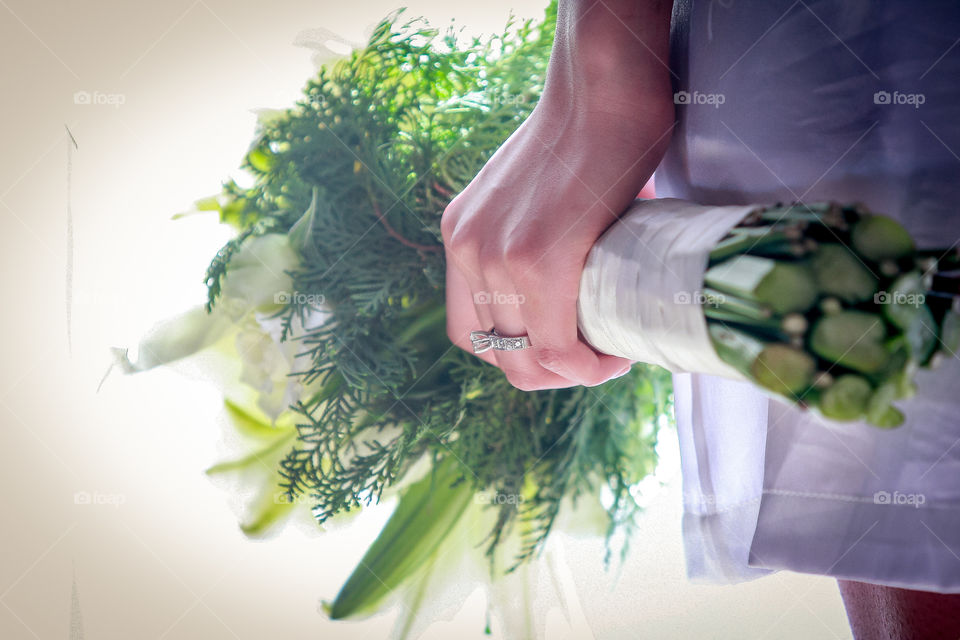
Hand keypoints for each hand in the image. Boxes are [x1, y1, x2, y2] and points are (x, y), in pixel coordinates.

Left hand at [441, 0, 674, 389]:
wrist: (602, 85)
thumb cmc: (585, 131)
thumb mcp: (532, 194)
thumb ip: (533, 236)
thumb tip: (579, 276)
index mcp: (460, 235)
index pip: (469, 330)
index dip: (515, 354)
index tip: (563, 347)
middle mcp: (466, 250)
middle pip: (494, 354)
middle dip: (544, 374)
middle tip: (591, 361)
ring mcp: (498, 258)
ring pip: (525, 361)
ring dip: (569, 375)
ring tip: (608, 360)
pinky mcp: (539, 261)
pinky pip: (558, 345)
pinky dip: (587, 364)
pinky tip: (615, 357)